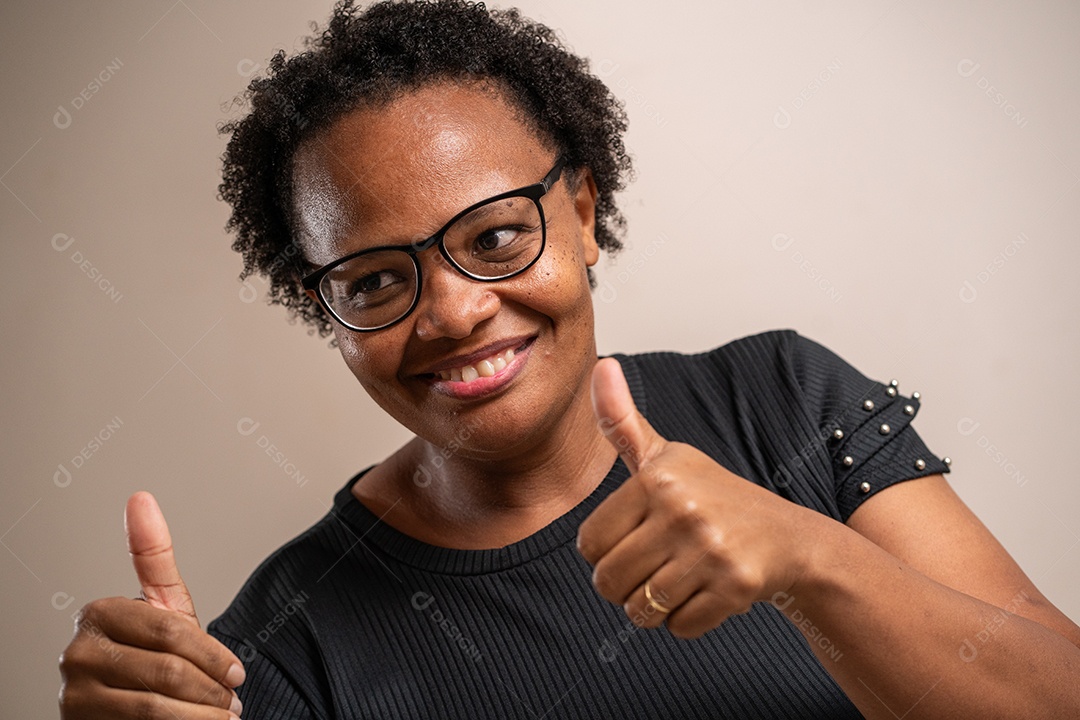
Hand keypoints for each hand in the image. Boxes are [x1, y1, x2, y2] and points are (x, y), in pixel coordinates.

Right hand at [58, 492, 244, 718]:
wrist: (128, 718)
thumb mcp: (161, 607)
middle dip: (210, 690)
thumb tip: (141, 497)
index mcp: (98, 614)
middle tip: (232, 702)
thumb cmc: (151, 658)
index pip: (171, 633)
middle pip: (168, 671)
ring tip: (221, 718)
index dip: (214, 656)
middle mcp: (75, 653)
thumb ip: (153, 556)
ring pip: (157, 707)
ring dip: (201, 716)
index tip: (238, 674)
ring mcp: (72, 695)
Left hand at [576, 358, 823, 638]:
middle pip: (609, 582)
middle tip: (656, 566)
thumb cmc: (713, 498)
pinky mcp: (735, 587)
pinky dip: (687, 621)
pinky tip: (707, 592)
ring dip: (655, 606)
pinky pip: (678, 628)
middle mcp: (682, 510)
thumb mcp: (666, 457)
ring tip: (680, 579)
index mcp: (656, 478)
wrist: (788, 538)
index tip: (636, 538)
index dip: (606, 551)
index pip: (588, 544)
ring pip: (640, 610)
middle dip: (625, 586)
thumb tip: (602, 366)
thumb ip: (622, 421)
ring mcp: (710, 550)